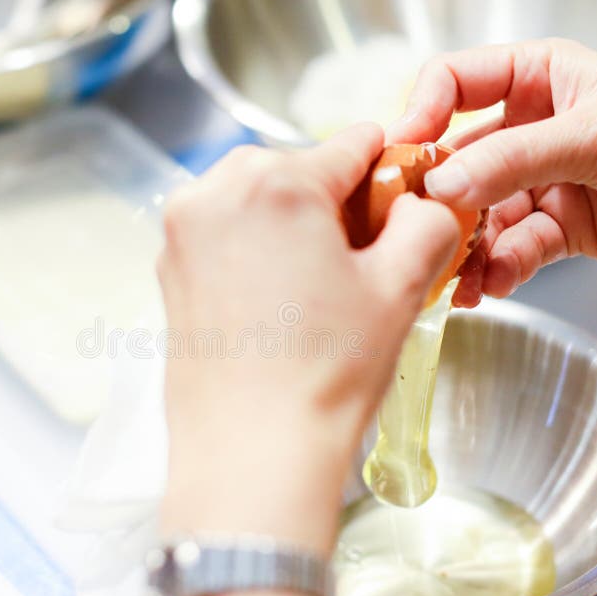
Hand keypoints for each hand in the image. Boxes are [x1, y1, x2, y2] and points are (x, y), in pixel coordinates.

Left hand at [157, 124, 458, 554]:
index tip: (401, 201)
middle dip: (335, 200)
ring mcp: (182, 232)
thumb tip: (425, 200)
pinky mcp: (168, 268)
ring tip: (317, 283)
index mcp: (275, 183)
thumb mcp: (400, 287)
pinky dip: (256, 245)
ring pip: (256, 197)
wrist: (250, 452)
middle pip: (298, 167)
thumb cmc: (324, 373)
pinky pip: (224, 231)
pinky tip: (278, 297)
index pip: (353, 143)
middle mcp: (215, 193)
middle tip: (360, 256)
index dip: (389, 170)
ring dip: (292, 222)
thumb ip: (428, 221)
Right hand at [387, 39, 596, 306]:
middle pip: (458, 161)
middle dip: (438, 201)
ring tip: (454, 278)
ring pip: (481, 216)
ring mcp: (539, 181)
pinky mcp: (556, 228)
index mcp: (537, 79)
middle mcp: (529, 130)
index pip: (454, 82)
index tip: (402, 152)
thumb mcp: (593, 133)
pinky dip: (499, 271)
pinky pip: (513, 250)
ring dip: (464, 250)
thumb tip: (442, 184)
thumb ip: (513, 157)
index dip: (421, 112)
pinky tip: (490, 286)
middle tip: (415, 231)